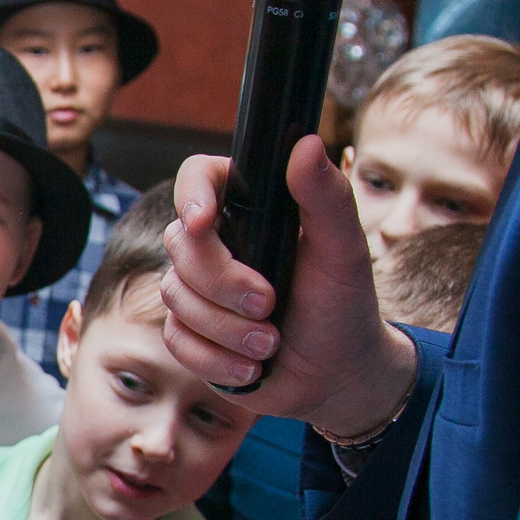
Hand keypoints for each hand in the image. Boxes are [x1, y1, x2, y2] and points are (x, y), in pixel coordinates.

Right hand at [158, 141, 417, 435]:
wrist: (336, 375)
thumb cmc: (343, 306)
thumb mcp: (344, 251)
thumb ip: (327, 197)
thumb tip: (307, 143)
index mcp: (249, 211)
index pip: (199, 177)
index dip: (191, 194)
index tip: (204, 221)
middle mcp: (216, 244)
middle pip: (180, 243)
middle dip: (223, 283)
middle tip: (269, 305)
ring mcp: (197, 289)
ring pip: (175, 297)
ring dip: (227, 329)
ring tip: (270, 344)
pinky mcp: (189, 333)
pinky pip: (176, 340)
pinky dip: (216, 360)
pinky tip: (250, 368)